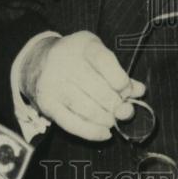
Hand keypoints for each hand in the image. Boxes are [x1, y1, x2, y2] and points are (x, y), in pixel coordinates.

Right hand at [20, 31, 144, 141]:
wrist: (37, 62)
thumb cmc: (76, 58)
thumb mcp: (97, 55)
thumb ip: (118, 73)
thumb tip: (139, 91)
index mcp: (83, 45)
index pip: (103, 60)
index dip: (119, 79)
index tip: (127, 90)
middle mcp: (65, 62)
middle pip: (97, 89)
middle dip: (116, 104)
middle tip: (124, 111)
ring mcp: (54, 84)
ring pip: (86, 108)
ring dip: (106, 118)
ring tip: (113, 120)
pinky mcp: (47, 104)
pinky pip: (72, 123)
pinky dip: (91, 132)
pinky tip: (104, 133)